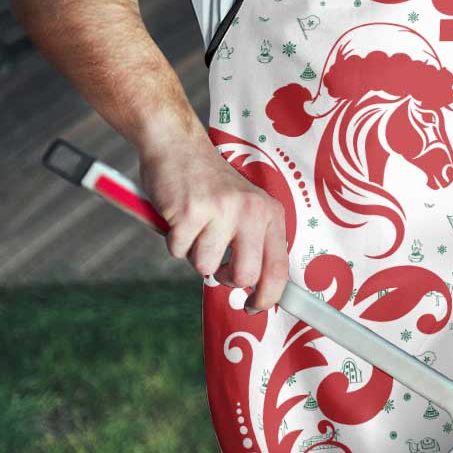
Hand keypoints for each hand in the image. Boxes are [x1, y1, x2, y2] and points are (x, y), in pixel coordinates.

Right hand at [138, 137, 288, 313]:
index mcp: (270, 213)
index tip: (254, 307)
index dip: (267, 297)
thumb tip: (256, 290)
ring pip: (205, 267)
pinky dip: (174, 241)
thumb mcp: (246, 208)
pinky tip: (179, 217)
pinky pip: (178, 252)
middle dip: (225, 278)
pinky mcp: (190, 212)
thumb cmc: (211, 185)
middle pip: (244, 276)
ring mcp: (221, 210)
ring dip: (194, 254)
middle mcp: (251, 211)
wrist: (178, 146)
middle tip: (216, 263)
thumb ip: (254, 243)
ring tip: (195, 226)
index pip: (278, 268)